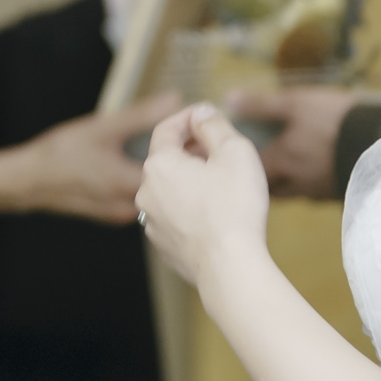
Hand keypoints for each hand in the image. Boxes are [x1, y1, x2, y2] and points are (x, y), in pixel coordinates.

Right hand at [0, 94, 184, 220]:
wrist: (28, 179)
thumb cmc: (60, 153)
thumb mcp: (103, 127)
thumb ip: (142, 115)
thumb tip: (175, 100)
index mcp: (131, 185)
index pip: (178, 171)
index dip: (193, 150)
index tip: (200, 132)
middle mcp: (130, 206)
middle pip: (171, 186)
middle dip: (185, 162)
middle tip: (193, 139)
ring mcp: (121, 213)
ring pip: (157, 193)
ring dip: (168, 174)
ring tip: (173, 150)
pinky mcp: (113, 213)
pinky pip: (141, 197)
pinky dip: (149, 183)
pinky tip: (144, 165)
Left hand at [135, 104, 273, 293]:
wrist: (229, 267)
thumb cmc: (234, 206)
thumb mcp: (234, 151)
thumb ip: (214, 125)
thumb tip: (201, 112)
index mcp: (159, 165)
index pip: (166, 128)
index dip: (189, 118)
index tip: (208, 116)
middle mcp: (146, 193)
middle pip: (167, 160)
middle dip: (192, 150)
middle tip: (221, 150)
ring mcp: (153, 223)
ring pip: (170, 191)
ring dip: (191, 181)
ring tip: (222, 184)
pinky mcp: (165, 246)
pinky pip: (176, 217)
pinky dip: (192, 209)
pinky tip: (217, 214)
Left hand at [224, 86, 360, 199]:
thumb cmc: (334, 120)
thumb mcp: (296, 103)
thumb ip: (261, 104)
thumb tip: (228, 100)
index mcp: (281, 162)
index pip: (247, 170)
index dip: (238, 162)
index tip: (233, 153)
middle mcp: (295, 183)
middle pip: (268, 186)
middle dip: (260, 175)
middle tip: (255, 161)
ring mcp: (318, 192)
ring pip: (292, 191)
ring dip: (285, 180)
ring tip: (286, 164)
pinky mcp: (337, 193)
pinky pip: (314, 192)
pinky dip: (308, 181)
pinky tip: (314, 168)